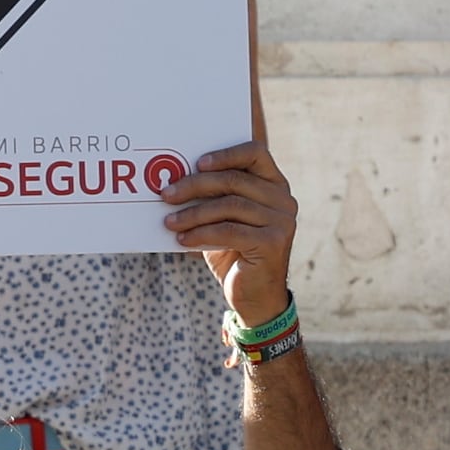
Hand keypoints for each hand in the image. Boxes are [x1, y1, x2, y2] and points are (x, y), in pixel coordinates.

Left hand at [164, 137, 298, 322]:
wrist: (254, 297)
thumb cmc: (234, 254)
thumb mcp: (222, 222)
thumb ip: (212, 199)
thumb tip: (172, 182)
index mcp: (274, 186)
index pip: (255, 153)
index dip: (225, 154)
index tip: (196, 162)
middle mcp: (284, 200)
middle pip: (234, 180)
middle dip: (195, 185)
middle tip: (165, 194)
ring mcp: (282, 221)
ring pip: (230, 205)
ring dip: (193, 213)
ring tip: (168, 221)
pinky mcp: (273, 243)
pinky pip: (229, 230)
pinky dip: (201, 233)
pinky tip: (181, 239)